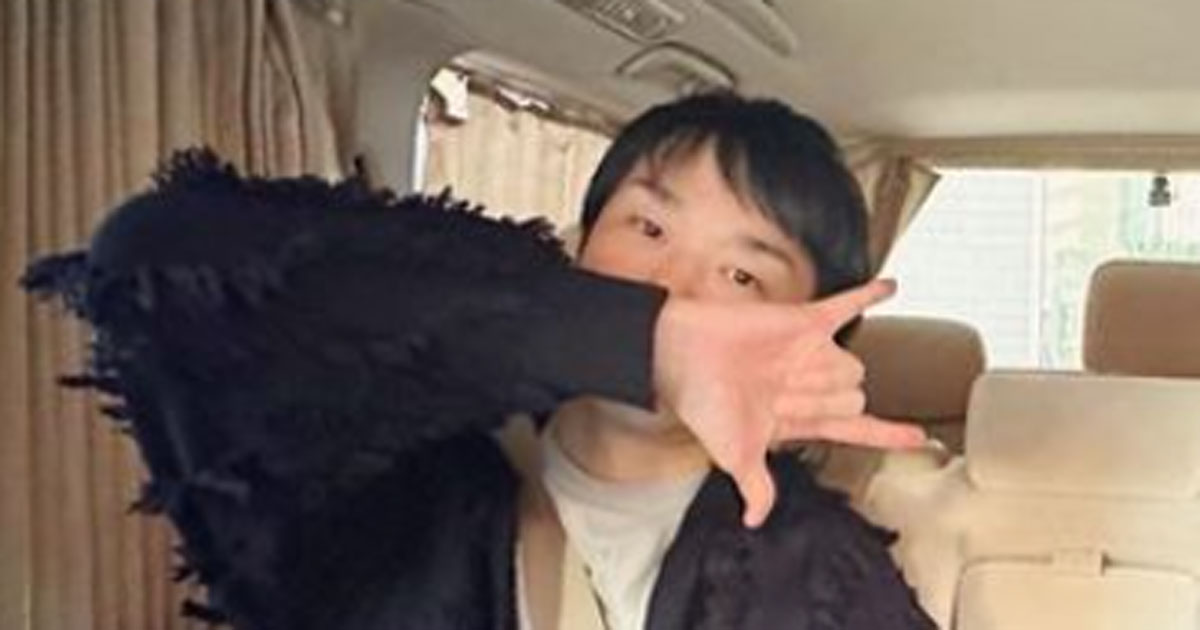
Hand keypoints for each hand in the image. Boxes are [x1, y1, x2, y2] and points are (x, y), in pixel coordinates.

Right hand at [653, 279, 924, 527]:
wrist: (681, 356)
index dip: (887, 433)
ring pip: (853, 364)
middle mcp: (811, 383)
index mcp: (800, 417)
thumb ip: (755, 484)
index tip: (919, 438)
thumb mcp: (733, 454)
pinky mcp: (802, 321)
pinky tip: (892, 286)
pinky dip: (869, 295)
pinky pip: (845, 307)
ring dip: (828, 369)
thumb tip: (754, 520)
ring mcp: (810, 351)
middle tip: (784, 394)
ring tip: (786, 367)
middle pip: (855, 395)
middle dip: (828, 400)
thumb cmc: (703, 403)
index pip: (855, 429)